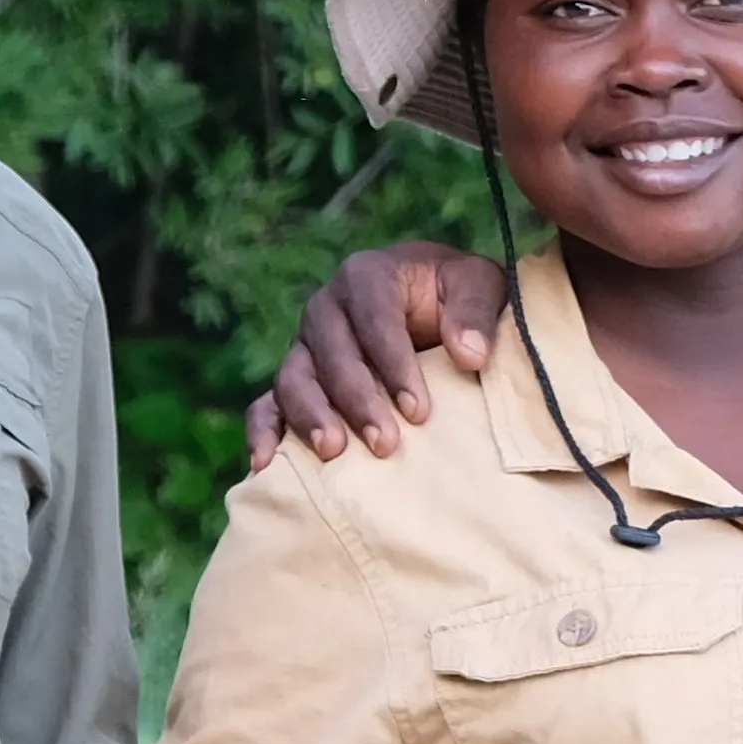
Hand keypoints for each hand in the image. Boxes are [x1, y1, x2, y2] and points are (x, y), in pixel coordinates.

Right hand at [245, 238, 507, 465]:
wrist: (437, 303)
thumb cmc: (457, 296)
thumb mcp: (479, 286)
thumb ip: (475, 313)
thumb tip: (469, 354)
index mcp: (366, 276)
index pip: (373, 319)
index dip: (394, 365)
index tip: (420, 412)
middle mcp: (326, 309)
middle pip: (330, 354)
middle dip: (357, 400)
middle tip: (385, 444)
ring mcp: (305, 346)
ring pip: (293, 379)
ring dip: (311, 417)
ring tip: (334, 452)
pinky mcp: (296, 380)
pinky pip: (267, 403)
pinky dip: (263, 432)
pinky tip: (265, 466)